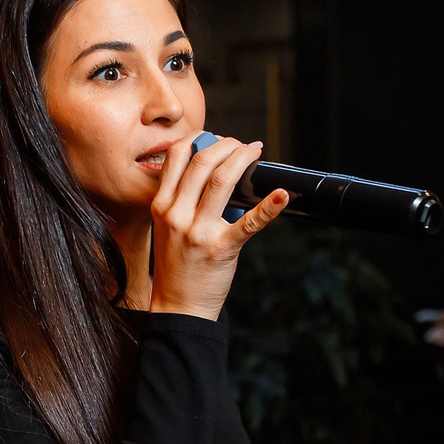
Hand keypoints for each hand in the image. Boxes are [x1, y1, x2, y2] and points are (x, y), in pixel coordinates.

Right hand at [146, 135, 288, 320]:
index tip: (217, 137)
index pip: (178, 156)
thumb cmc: (176, 266)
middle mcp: (176, 215)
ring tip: (255, 154)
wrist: (178, 306)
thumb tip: (214, 171)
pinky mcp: (221, 249)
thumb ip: (182, 200)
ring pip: (222, 181)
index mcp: (161, 205)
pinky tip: (282, 194)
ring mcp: (197, 232)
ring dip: (243, 160)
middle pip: (202, 162)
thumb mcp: (167, 227)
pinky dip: (269, 206)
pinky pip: (249, 223)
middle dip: (227, 144)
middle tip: (243, 145)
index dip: (200, 138)